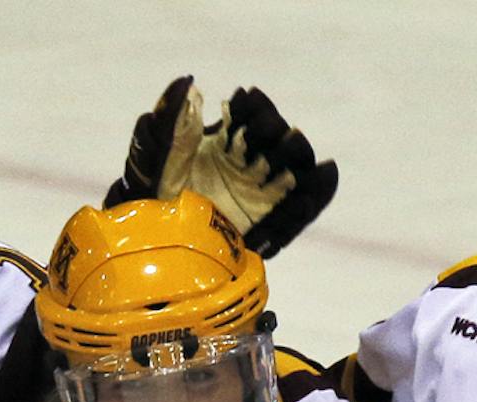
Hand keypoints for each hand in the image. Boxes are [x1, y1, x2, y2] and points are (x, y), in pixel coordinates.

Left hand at [104, 77, 338, 257]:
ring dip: (296, 155)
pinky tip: (325, 172)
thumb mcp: (153, 157)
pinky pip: (302, 208)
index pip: (250, 116)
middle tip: (260, 129)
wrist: (152, 242)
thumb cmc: (151, 195)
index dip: (252, 107)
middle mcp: (250, 163)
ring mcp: (263, 193)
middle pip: (275, 138)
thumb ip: (169, 121)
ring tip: (292, 144)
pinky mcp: (272, 224)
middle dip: (271, 129)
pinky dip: (316, 191)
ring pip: (294, 168)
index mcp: (226, 142)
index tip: (243, 100)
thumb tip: (188, 83)